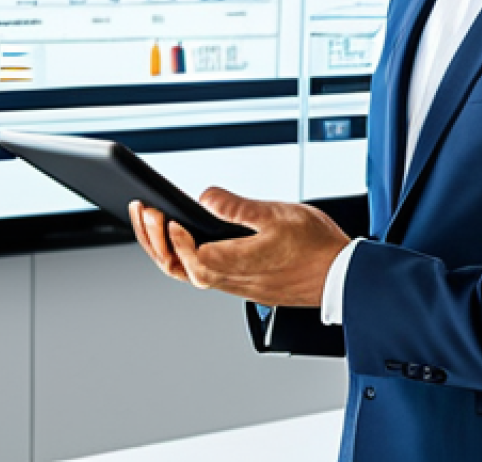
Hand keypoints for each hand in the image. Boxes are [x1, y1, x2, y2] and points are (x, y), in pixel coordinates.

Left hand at [129, 188, 349, 307]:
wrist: (339, 276)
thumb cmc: (314, 247)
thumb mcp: (277, 215)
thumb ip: (237, 207)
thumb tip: (205, 197)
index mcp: (232, 264)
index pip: (186, 253)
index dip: (168, 233)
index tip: (161, 210)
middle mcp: (227, 280)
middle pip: (175, 266)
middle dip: (152, 239)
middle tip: (142, 211)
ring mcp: (233, 284)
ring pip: (185, 271)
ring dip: (164, 248)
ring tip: (153, 222)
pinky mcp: (241, 283)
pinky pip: (200, 272)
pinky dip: (182, 254)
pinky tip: (184, 238)